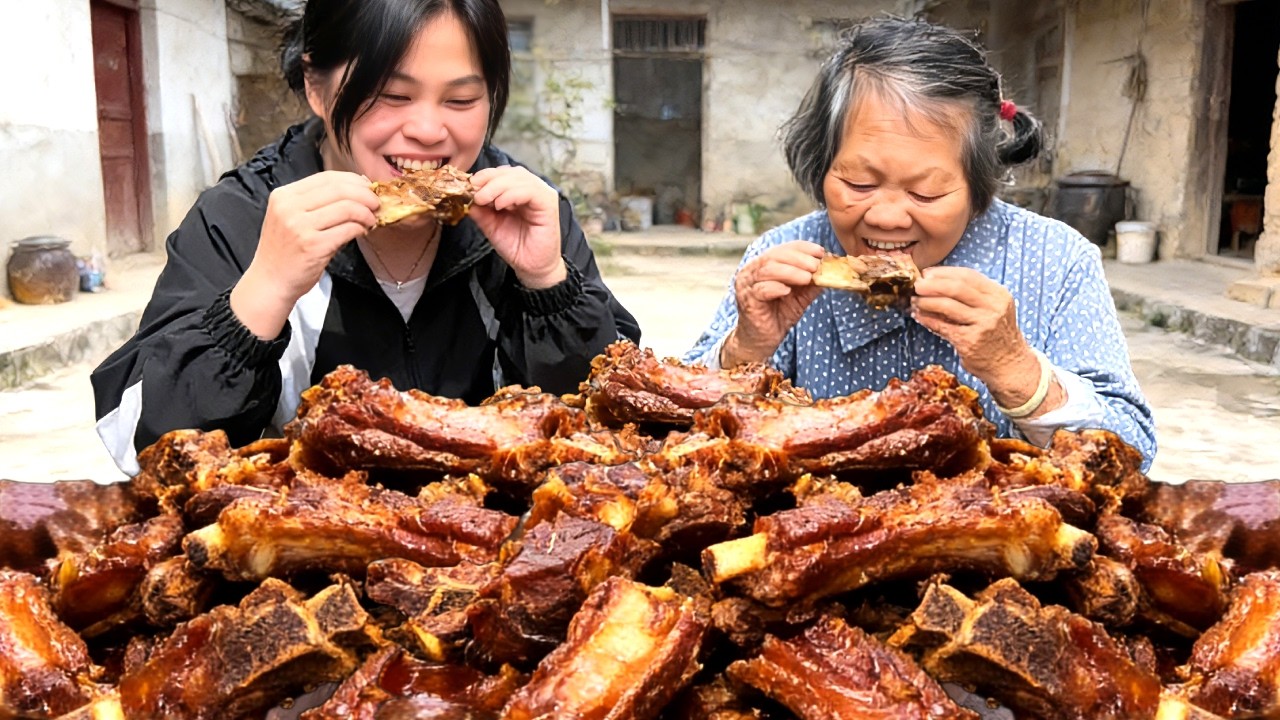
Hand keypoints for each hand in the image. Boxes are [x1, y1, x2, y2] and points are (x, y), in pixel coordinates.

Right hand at [233, 171, 378, 337]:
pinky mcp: (313, 246)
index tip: (367, 187)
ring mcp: (300, 227)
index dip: (352, 180)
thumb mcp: (290, 218)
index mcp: (284, 195)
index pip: (326, 177)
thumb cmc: (284, 252)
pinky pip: (348, 229)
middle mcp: (289, 207)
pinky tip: (362, 232)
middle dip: (365, 195)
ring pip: (347, 207)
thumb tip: (355, 191)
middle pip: (339, 189)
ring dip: (366, 213)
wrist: (270, 282)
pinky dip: (361, 228)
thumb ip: (315, 203)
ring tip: (371, 220)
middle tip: (376, 204)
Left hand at [468, 166, 565, 288]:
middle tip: (474, 191)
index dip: (485, 176)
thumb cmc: (516, 247)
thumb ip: (481, 210)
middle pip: (510, 172)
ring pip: (519, 178)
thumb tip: (465, 195)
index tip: (468, 186)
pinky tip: (500, 205)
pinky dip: (511, 194)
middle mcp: (533, 189)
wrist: (532, 268)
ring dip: (497, 186)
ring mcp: (542, 195)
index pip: (502, 173)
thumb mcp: (491, 225)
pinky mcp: (548, 204)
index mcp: (519, 191)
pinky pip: (529, 190)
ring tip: (484, 199)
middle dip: (489, 179)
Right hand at [721, 241, 825, 365]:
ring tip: (807, 277)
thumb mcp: (800, 296)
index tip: (820, 252)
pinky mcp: (747, 301)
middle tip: (816, 265)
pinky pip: (761, 290)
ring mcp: (746, 286)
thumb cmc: (778, 315)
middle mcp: (751, 271)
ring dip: (790, 271)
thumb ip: (811, 283)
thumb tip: (829, 271)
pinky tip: (788, 291)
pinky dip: (776, 288)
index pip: (781, 249)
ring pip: (767, 270)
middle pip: (774, 256)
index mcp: (762, 265)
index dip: (802, 248)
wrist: (762, 341)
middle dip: (798, 259)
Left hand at [911, 266, 1060, 413]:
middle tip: (917, 285)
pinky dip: (928, 320)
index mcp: (999, 295)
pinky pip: (943, 326)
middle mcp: (993, 308)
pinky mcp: (970, 342)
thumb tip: (936, 281)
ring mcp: (983, 325)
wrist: (1010, 365)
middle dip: (932, 285)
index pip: (968, 275)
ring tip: (915, 301)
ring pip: (948, 305)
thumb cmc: (996, 334)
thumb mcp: (994, 309)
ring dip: (927, 302)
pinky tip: (919, 317)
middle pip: (957, 287)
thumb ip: (973, 295)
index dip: (944, 272)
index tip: (927, 273)